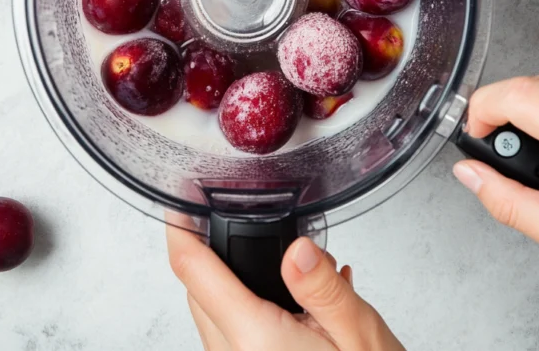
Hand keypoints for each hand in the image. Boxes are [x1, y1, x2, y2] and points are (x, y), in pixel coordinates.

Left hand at [167, 224, 405, 350]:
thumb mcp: (360, 333)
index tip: (179, 202)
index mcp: (255, 339)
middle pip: (198, 288)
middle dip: (217, 253)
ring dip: (236, 283)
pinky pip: (229, 333)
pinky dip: (249, 308)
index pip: (193, 271)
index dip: (179, 230)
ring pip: (211, 311)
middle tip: (252, 229)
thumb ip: (325, 287)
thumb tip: (299, 248)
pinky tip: (294, 306)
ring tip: (292, 276)